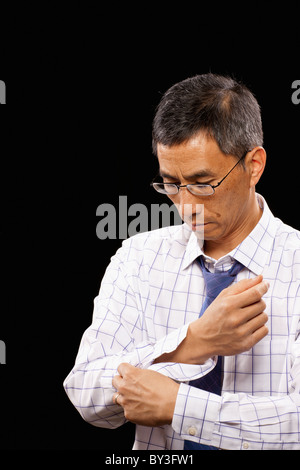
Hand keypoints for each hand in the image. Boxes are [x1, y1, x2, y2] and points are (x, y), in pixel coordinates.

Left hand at [112, 363, 179, 425]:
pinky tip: (141, 408)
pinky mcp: (128, 414)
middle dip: (121, 382)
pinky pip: (125, 410)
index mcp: (130, 374)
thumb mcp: (151, 373)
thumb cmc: (165, 388)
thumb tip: (135, 376)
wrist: (172, 405)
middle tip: (130, 386)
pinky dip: (131, 409)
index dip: (125, 370)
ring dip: (123, 396)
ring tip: (134, 399)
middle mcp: (124, 387)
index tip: (128, 374)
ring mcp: (125, 402)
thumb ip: (138, 374)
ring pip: (116, 397)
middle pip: (115, 381)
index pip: (120, 367)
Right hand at [154, 275, 268, 364]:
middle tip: (248, 305)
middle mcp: (235, 319)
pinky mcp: (246, 344)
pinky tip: (249, 326)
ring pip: (264, 317)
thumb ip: (242, 286)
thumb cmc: (214, 314)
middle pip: (261, 304)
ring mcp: (241, 333)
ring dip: (258, 314)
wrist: (203, 338)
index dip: (263, 287)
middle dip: (257, 302)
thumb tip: (261, 278)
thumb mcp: (223, 296)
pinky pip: (264, 330)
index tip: (265, 285)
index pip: (255, 293)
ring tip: (247, 316)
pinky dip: (259, 326)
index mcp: (229, 304)